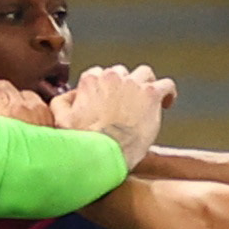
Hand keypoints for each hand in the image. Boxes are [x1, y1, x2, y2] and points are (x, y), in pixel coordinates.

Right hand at [50, 65, 175, 169]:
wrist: (104, 154)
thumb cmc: (83, 141)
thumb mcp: (61, 120)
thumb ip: (61, 102)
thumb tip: (71, 95)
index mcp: (91, 79)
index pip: (98, 75)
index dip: (102, 89)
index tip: (105, 103)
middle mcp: (113, 76)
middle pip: (121, 74)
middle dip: (122, 87)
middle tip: (124, 107)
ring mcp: (134, 84)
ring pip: (144, 74)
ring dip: (144, 85)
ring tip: (145, 101)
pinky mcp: (151, 95)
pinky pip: (166, 85)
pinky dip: (167, 93)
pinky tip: (166, 103)